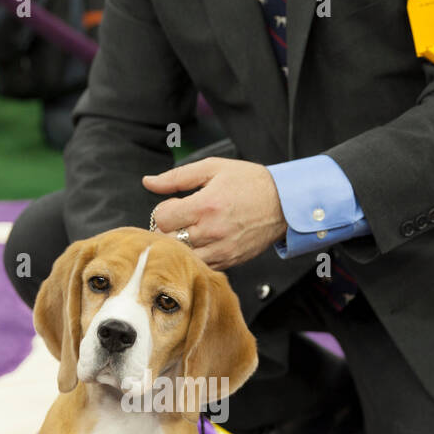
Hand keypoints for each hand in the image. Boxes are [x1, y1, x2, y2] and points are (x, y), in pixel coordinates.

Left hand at [143, 158, 286, 269]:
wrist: (284, 203)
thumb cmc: (250, 182)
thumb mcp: (212, 168)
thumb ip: (176, 177)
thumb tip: (148, 182)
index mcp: (205, 205)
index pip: (162, 218)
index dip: (163, 210)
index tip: (175, 205)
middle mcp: (211, 231)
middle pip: (168, 240)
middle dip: (168, 229)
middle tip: (181, 220)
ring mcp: (220, 250)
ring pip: (182, 257)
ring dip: (181, 245)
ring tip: (192, 231)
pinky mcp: (229, 262)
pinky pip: (200, 265)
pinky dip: (196, 256)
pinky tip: (204, 242)